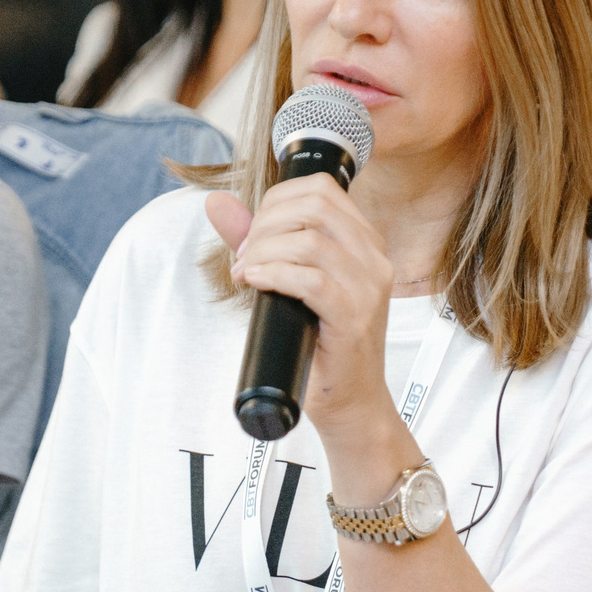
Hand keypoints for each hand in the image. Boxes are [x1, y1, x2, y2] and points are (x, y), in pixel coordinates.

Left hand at [206, 178, 399, 445]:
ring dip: (265, 252)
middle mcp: (374, 258)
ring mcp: (369, 288)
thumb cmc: (322, 344)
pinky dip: (276, 275)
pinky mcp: (354, 318)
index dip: (276, 201)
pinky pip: (313, 281)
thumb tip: (217, 203)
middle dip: (266, 225)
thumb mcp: (288, 280)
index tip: (252, 234)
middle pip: (315, 207)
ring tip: (246, 273)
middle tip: (244, 256)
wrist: (349, 402)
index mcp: (365, 241)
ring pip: (311, 242)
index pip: (322, 189)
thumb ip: (258, 239)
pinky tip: (256, 282)